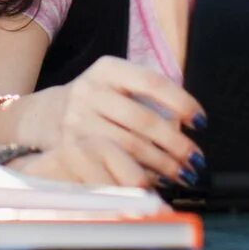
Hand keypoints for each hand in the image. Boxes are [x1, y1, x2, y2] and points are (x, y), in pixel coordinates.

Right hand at [8, 56, 203, 185]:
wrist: (47, 114)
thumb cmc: (97, 101)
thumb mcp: (116, 85)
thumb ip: (147, 96)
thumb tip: (189, 123)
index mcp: (108, 69)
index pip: (152, 82)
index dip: (181, 102)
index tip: (201, 121)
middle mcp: (90, 90)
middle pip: (143, 119)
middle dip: (175, 143)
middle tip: (196, 159)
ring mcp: (78, 118)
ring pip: (130, 146)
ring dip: (161, 164)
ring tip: (182, 173)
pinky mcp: (72, 146)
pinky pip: (114, 164)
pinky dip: (139, 174)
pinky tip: (155, 180)